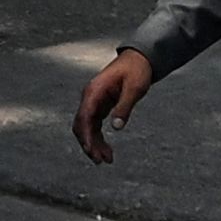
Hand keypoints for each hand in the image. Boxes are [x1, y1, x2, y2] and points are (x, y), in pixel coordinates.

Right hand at [74, 49, 153, 163]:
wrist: (138, 59)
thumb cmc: (137, 71)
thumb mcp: (135, 88)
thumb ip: (125, 107)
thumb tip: (117, 127)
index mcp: (94, 91)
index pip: (84, 117)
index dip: (86, 136)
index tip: (92, 151)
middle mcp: (89, 97)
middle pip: (82, 125)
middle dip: (89, 144)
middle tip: (101, 161)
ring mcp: (93, 101)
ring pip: (87, 127)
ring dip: (94, 143)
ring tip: (106, 160)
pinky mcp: (100, 105)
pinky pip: (94, 125)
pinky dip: (99, 137)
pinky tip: (107, 149)